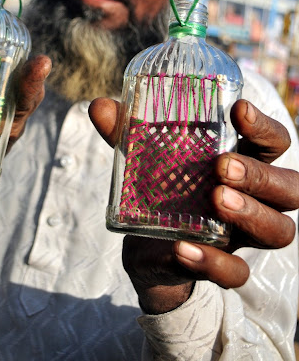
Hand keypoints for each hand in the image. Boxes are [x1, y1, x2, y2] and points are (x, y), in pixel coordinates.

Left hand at [89, 97, 298, 312]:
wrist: (148, 248)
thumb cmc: (161, 188)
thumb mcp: (143, 158)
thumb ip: (125, 134)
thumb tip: (98, 106)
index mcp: (242, 162)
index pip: (273, 142)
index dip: (264, 127)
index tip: (239, 109)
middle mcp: (254, 199)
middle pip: (289, 188)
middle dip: (260, 174)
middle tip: (222, 166)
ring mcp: (242, 235)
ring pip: (279, 231)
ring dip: (250, 213)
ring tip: (215, 200)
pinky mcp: (223, 267)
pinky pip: (237, 273)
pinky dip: (213, 261)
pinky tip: (183, 247)